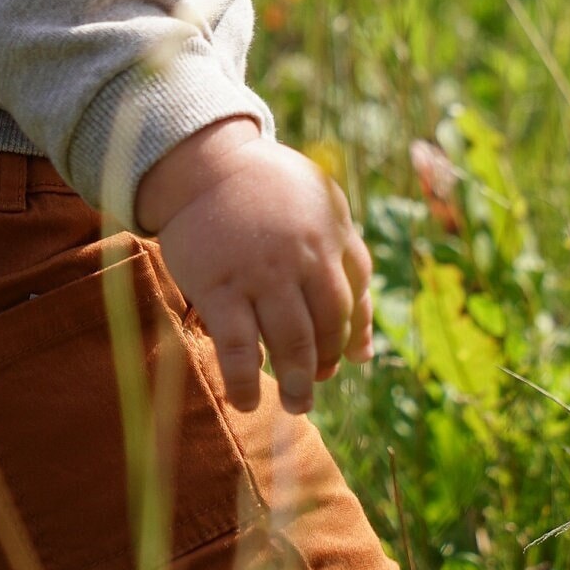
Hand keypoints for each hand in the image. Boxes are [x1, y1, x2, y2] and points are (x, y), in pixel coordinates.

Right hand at [134, 118, 373, 413]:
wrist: (205, 164)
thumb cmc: (269, 193)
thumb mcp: (322, 212)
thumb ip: (350, 270)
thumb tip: (364, 354)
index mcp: (331, 236)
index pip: (353, 302)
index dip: (349, 337)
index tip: (340, 358)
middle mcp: (302, 257)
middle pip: (326, 327)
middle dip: (324, 364)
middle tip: (312, 386)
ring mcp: (260, 274)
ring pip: (290, 342)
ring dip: (297, 382)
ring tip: (296, 404)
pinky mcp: (218, 286)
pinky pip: (237, 347)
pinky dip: (244, 381)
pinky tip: (245, 401)